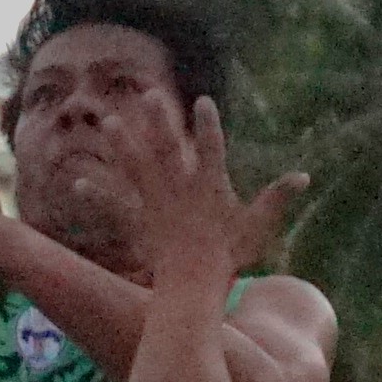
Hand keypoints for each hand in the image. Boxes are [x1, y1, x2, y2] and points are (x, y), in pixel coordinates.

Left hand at [75, 90, 301, 284]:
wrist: (195, 287)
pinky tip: (76, 184)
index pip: (211, 149)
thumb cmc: (229, 258)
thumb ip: (277, 198)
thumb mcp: (258, 227)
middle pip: (167, 149)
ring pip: (137, 169)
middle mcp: (180, 190)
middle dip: (158, 121)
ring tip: (108, 122)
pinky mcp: (138, 223)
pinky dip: (96, 197)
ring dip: (122, 145)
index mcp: (209, 188)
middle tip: (149, 94)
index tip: (203, 100)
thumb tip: (304, 176)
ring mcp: (156, 205)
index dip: (208, 125)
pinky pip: (114, 207)